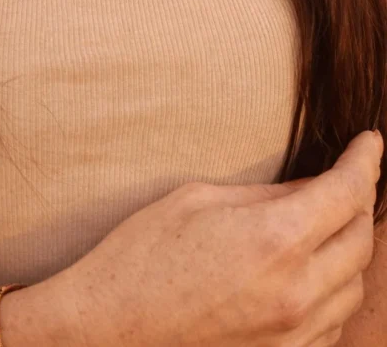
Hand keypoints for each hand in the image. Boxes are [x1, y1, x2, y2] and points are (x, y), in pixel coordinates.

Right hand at [51, 129, 382, 346]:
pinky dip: (333, 291)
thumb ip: (265, 196)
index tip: (370, 142)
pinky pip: (332, 323)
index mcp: (274, 239)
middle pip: (361, 239)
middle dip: (359, 200)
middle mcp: (296, 291)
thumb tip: (309, 190)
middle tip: (347, 176)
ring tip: (327, 223)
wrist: (108, 329)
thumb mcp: (199, 200)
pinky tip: (310, 272)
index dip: (365, 160)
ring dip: (348, 249)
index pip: (347, 192)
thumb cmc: (142, 255)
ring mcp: (293, 334)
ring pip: (354, 286)